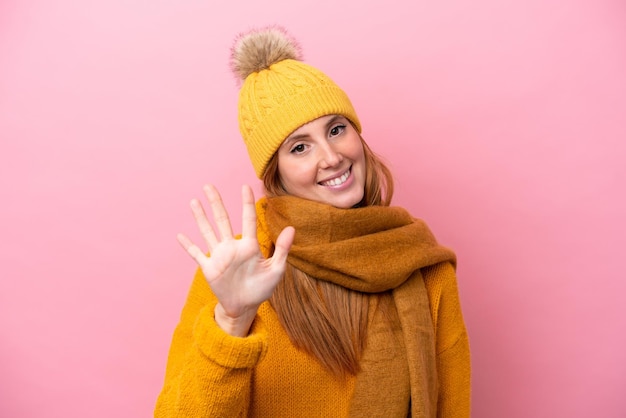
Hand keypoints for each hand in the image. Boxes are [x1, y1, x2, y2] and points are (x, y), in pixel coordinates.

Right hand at [177, 184, 294, 336]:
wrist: (246, 307)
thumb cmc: (262, 288)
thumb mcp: (276, 269)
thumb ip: (283, 249)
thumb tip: (292, 228)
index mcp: (250, 246)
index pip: (248, 219)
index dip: (246, 203)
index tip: (245, 187)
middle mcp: (233, 247)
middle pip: (223, 220)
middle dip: (216, 203)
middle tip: (209, 186)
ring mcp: (219, 256)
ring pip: (208, 232)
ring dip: (200, 217)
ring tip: (194, 201)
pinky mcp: (210, 268)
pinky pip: (197, 254)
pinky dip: (188, 246)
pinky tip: (180, 235)